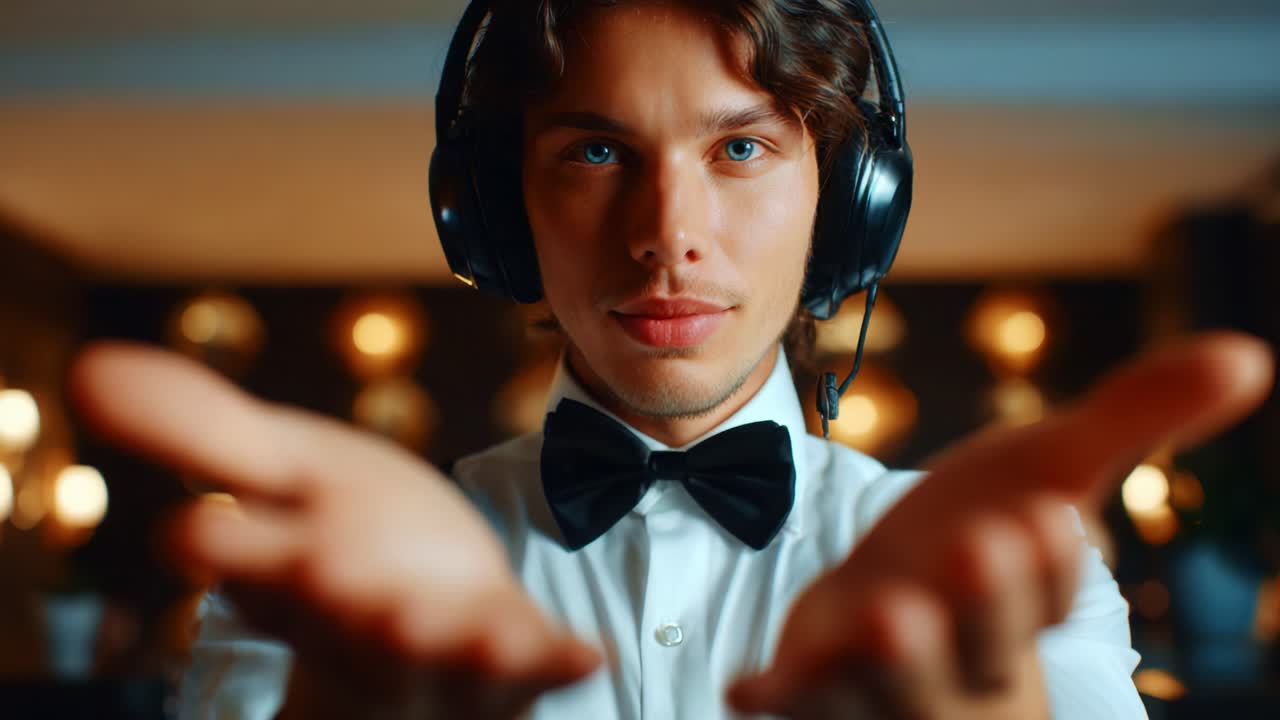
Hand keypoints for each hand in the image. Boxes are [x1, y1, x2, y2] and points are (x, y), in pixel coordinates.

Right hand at [69, 342, 600, 718]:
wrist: (432, 599)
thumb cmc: (351, 532)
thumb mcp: (284, 468)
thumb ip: (199, 430)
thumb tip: (87, 367)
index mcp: (284, 567)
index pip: (242, 560)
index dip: (221, 548)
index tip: (192, 536)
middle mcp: (352, 617)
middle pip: (336, 614)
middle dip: (327, 597)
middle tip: (316, 570)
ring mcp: (434, 645)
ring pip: (429, 654)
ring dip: (432, 643)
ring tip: (436, 625)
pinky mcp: (507, 650)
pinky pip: (530, 665)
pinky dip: (553, 663)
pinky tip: (590, 656)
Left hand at [728, 332, 1273, 718]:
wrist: (888, 597)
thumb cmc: (974, 536)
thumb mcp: (1045, 467)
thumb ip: (1138, 419)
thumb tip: (1252, 355)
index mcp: (1022, 604)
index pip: (1048, 596)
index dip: (1048, 564)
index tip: (1045, 514)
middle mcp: (958, 657)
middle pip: (979, 645)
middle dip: (984, 603)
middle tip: (978, 547)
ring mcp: (879, 681)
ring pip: (890, 685)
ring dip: (892, 655)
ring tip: (887, 612)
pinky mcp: (810, 689)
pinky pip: (796, 704)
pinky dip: (776, 697)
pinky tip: (747, 687)